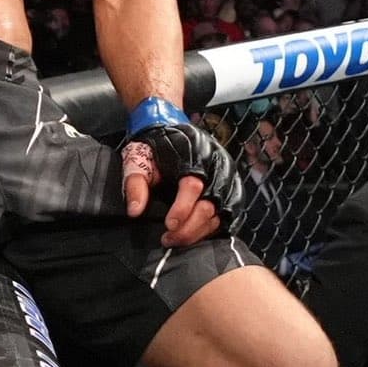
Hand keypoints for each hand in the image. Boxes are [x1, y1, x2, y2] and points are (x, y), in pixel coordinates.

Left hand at [121, 99, 239, 248]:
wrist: (170, 127)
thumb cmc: (155, 145)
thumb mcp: (138, 158)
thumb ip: (135, 184)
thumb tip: (134, 210)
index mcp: (193, 154)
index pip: (192, 187)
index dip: (182, 210)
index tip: (169, 225)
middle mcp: (216, 165)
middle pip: (210, 205)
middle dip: (189, 228)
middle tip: (169, 239)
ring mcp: (227, 176)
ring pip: (221, 213)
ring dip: (200, 231)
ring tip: (178, 238)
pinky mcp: (232, 186)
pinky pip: (229, 214)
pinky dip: (213, 227)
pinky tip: (196, 233)